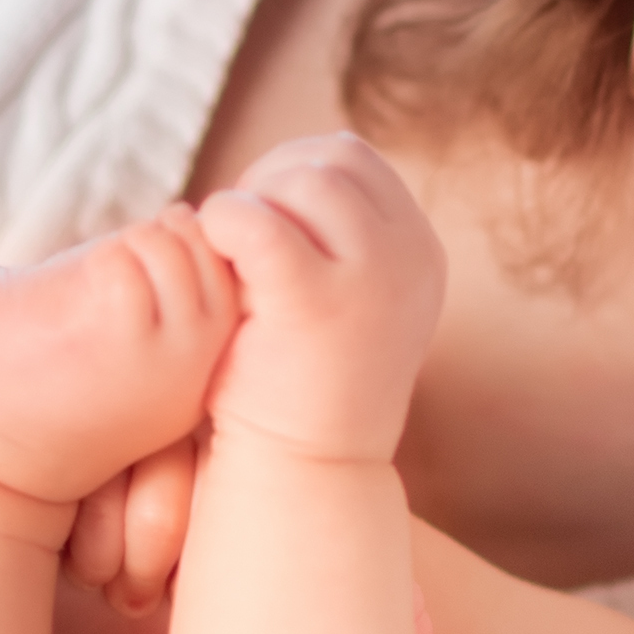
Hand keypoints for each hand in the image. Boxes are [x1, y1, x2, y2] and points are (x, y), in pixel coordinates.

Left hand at [192, 133, 444, 466]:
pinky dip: (224, 223)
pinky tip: (213, 253)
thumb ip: (338, 235)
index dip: (292, 172)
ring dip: (248, 202)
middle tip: (234, 238)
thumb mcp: (345, 298)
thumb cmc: (301, 384)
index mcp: (420, 253)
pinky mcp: (316, 302)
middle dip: (268, 182)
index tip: (259, 220)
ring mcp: (371, 278)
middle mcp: (411, 258)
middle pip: (329, 161)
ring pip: (300, 180)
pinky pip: (258, 221)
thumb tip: (294, 162)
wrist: (305, 474)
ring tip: (227, 256)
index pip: (353, 160)